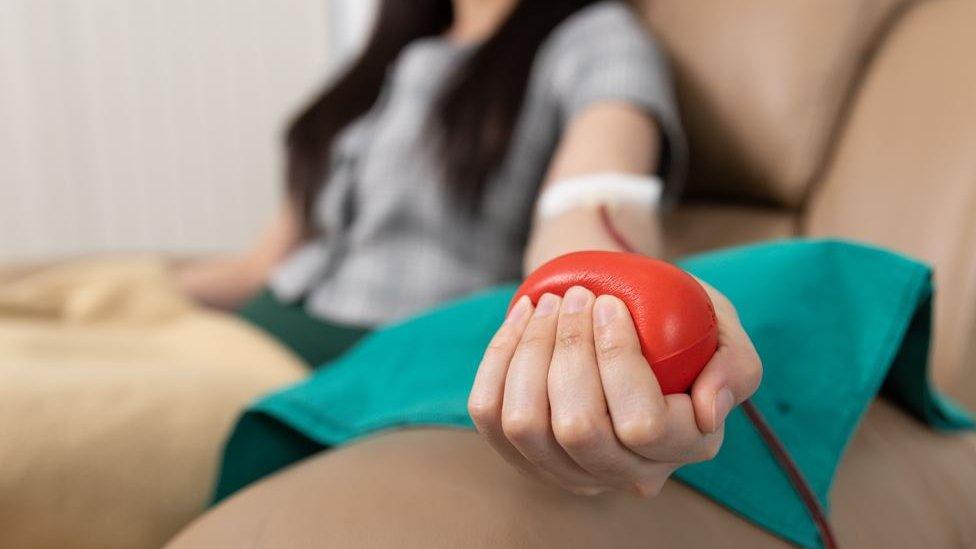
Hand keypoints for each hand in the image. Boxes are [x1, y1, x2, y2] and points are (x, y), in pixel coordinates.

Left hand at [468, 284, 761, 495]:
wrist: (619, 310)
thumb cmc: (675, 315)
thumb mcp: (722, 326)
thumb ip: (735, 365)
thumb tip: (709, 411)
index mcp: (683, 446)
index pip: (643, 426)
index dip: (618, 361)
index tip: (610, 305)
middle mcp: (624, 471)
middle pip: (579, 430)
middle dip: (569, 351)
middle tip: (578, 297)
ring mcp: (567, 469)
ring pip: (527, 426)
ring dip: (533, 351)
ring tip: (552, 304)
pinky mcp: (521, 452)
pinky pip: (490, 414)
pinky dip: (500, 357)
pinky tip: (524, 318)